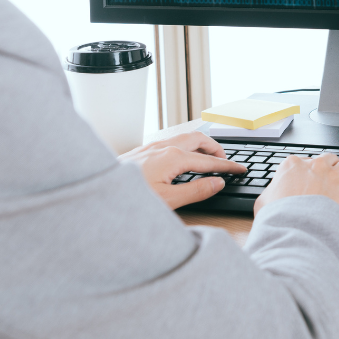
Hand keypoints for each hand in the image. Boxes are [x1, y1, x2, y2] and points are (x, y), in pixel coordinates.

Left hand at [118, 131, 245, 209]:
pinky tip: (181, 158)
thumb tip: (218, 182)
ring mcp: (151, 147)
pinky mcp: (142, 151)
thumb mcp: (168, 201)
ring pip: (183, 137)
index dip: (228, 166)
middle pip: (199, 139)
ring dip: (200, 144)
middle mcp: (164, 147)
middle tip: (226, 160)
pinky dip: (185, 146)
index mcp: (174, 157)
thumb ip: (196, 190)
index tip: (240, 170)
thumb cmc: (130, 199)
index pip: (210, 160)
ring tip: (207, 156)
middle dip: (216, 147)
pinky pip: (170, 141)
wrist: (97, 191)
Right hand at [253, 152, 338, 216]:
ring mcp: (334, 178)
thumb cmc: (278, 218)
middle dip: (331, 166)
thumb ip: (270, 193)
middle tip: (332, 176)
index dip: (308, 170)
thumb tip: (271, 195)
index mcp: (293, 166)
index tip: (310, 177)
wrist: (296, 230)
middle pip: (328, 159)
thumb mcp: (263, 202)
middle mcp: (316, 167)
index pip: (303, 161)